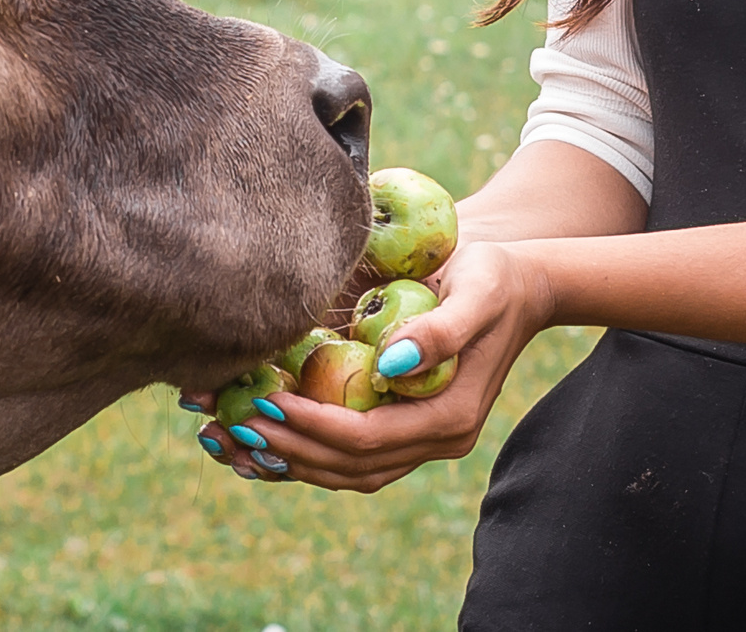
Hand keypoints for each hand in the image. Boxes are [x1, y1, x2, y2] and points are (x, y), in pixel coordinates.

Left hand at [185, 239, 558, 491]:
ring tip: (225, 439)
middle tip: (225, 426)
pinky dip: (301, 452)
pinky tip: (256, 441)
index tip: (264, 402)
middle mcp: (435, 440)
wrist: (520, 282)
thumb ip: (441, 330)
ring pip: (344, 471)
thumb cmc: (494, 275)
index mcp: (450, 418)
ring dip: (284, 460)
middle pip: (348, 466)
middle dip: (285, 450)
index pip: (367, 439)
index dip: (312, 427)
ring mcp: (420, 438)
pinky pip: (347, 455)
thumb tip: (391, 364)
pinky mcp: (403, 426)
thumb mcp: (477, 291)